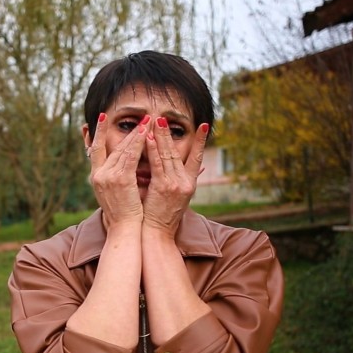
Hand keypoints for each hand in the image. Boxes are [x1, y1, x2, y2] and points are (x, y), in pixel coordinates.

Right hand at [88, 113, 146, 227]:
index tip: (102, 116)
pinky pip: (131, 156)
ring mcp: (108, 176)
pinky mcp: (120, 179)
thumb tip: (122, 167)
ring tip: (147, 121)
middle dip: (129, 131)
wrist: (124, 231)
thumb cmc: (123, 216)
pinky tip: (147, 134)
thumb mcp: (114, 194)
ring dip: (137, 133)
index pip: (94, 149)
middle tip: (141, 117)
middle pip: (113, 146)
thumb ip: (115, 178)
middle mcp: (98, 174)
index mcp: (95, 177)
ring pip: (123, 149)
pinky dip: (139, 143)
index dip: (99, 132)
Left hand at [142, 118, 209, 237]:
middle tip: (163, 118)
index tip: (204, 126)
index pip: (197, 158)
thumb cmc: (163, 217)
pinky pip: (157, 164)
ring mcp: (176, 184)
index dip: (201, 142)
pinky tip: (147, 138)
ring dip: (161, 137)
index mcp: (190, 184)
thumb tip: (174, 169)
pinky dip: (153, 150)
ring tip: (156, 122)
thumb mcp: (174, 198)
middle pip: (178, 153)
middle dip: (169, 134)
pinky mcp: (163, 187)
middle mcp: (186, 182)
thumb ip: (175, 181)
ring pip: (167, 155)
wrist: (159, 235)